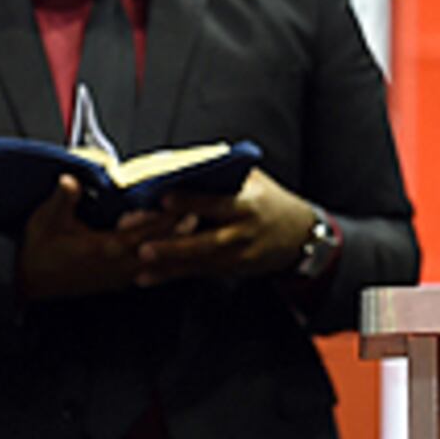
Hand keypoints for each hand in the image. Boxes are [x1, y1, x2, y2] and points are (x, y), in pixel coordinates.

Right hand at [16, 176, 189, 301]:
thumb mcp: (46, 220)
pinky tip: (168, 250)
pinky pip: (146, 269)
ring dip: (173, 245)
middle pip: (159, 247)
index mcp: (105, 248)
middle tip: (198, 213)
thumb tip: (70, 180)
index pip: (145, 232)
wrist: (25, 282)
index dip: (166, 218)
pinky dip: (160, 257)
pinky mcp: (114, 281)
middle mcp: (117, 266)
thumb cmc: (37, 251)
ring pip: (156, 261)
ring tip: (191, 229)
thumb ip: (63, 199)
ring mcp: (118, 276)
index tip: (183, 204)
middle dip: (179, 230)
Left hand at [131, 167, 318, 284]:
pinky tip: (146, 277)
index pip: (215, 201)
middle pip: (205, 240)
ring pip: (199, 261)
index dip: (190, 200)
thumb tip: (176, 161)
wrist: (299, 234)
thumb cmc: (266, 199)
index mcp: (246, 203)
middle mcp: (243, 231)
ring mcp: (238, 254)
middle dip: (173, 245)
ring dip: (168, 264)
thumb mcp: (251, 179)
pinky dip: (171, 275)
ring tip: (140, 264)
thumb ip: (218, 172)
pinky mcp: (232, 269)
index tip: (164, 198)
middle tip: (143, 245)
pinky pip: (197, 272)